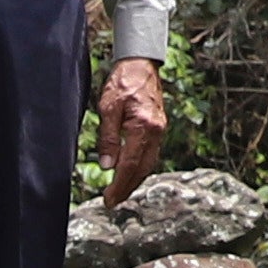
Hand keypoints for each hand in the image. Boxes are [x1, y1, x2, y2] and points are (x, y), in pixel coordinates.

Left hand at [97, 56, 169, 203]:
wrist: (141, 65)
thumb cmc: (122, 82)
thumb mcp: (108, 108)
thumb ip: (108, 138)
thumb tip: (108, 166)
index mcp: (143, 127)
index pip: (130, 165)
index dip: (119, 185)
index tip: (109, 200)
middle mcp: (156, 131)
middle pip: (142, 169)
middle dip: (127, 188)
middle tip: (112, 202)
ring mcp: (160, 130)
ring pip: (148, 163)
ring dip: (134, 180)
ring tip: (119, 192)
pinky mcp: (159, 128)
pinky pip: (151, 154)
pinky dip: (140, 167)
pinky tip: (130, 173)